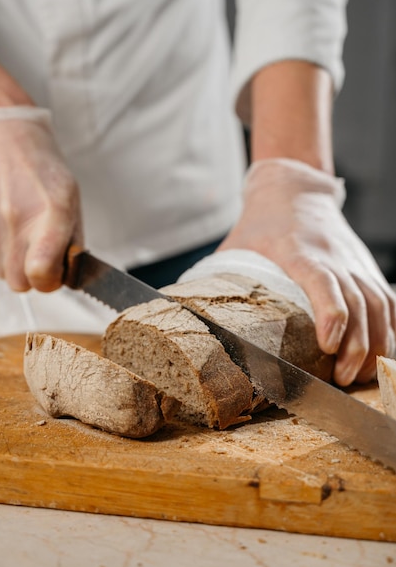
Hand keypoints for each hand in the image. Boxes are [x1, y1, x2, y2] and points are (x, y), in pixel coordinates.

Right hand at [0, 107, 82, 291]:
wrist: (4, 137)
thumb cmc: (42, 169)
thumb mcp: (71, 201)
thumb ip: (73, 243)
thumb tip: (69, 276)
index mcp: (50, 214)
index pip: (41, 273)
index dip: (52, 280)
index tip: (57, 271)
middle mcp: (15, 220)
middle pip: (19, 283)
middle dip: (33, 276)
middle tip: (42, 256)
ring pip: (1, 272)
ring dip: (15, 263)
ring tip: (24, 235)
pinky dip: (0, 251)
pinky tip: (8, 228)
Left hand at [219, 158, 395, 386]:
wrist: (294, 189)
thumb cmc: (261, 223)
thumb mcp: (236, 247)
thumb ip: (219, 281)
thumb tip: (190, 318)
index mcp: (298, 251)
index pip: (322, 281)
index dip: (330, 312)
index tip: (329, 345)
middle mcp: (333, 255)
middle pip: (357, 300)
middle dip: (356, 344)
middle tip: (342, 378)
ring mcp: (353, 261)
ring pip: (378, 303)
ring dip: (375, 343)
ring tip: (360, 375)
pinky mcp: (364, 266)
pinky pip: (387, 299)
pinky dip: (390, 328)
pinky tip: (382, 353)